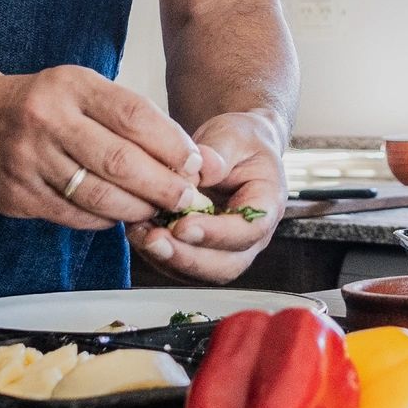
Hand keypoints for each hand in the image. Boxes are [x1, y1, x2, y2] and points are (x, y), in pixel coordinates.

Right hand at [0, 64, 204, 228]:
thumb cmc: (37, 103)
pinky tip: (118, 217)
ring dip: (136, 208)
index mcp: (70, 86)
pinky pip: (72, 215)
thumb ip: (123, 114)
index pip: (134, 116)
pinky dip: (102, 220)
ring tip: (157, 211)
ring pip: (97, 195)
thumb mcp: (77, 87)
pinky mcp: (16, 194)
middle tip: (186, 199)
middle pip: (119, 161)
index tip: (194, 163)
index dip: (170, 144)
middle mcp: (48, 120)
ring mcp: (28, 160)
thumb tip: (180, 153)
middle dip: (161, 185)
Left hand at [126, 110, 286, 282]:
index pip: (247, 231)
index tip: (183, 225)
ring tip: (140, 233)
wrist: (235, 148)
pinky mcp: (203, 249)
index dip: (215, 234)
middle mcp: (252, 235)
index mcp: (267, 203)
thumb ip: (219, 153)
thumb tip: (202, 169)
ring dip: (168, 259)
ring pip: (201, 271)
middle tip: (155, 241)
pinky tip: (139, 231)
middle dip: (187, 257)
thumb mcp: (233, 135)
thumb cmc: (240, 141)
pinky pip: (182, 264)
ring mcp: (227, 247)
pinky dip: (158, 254)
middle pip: (226, 265)